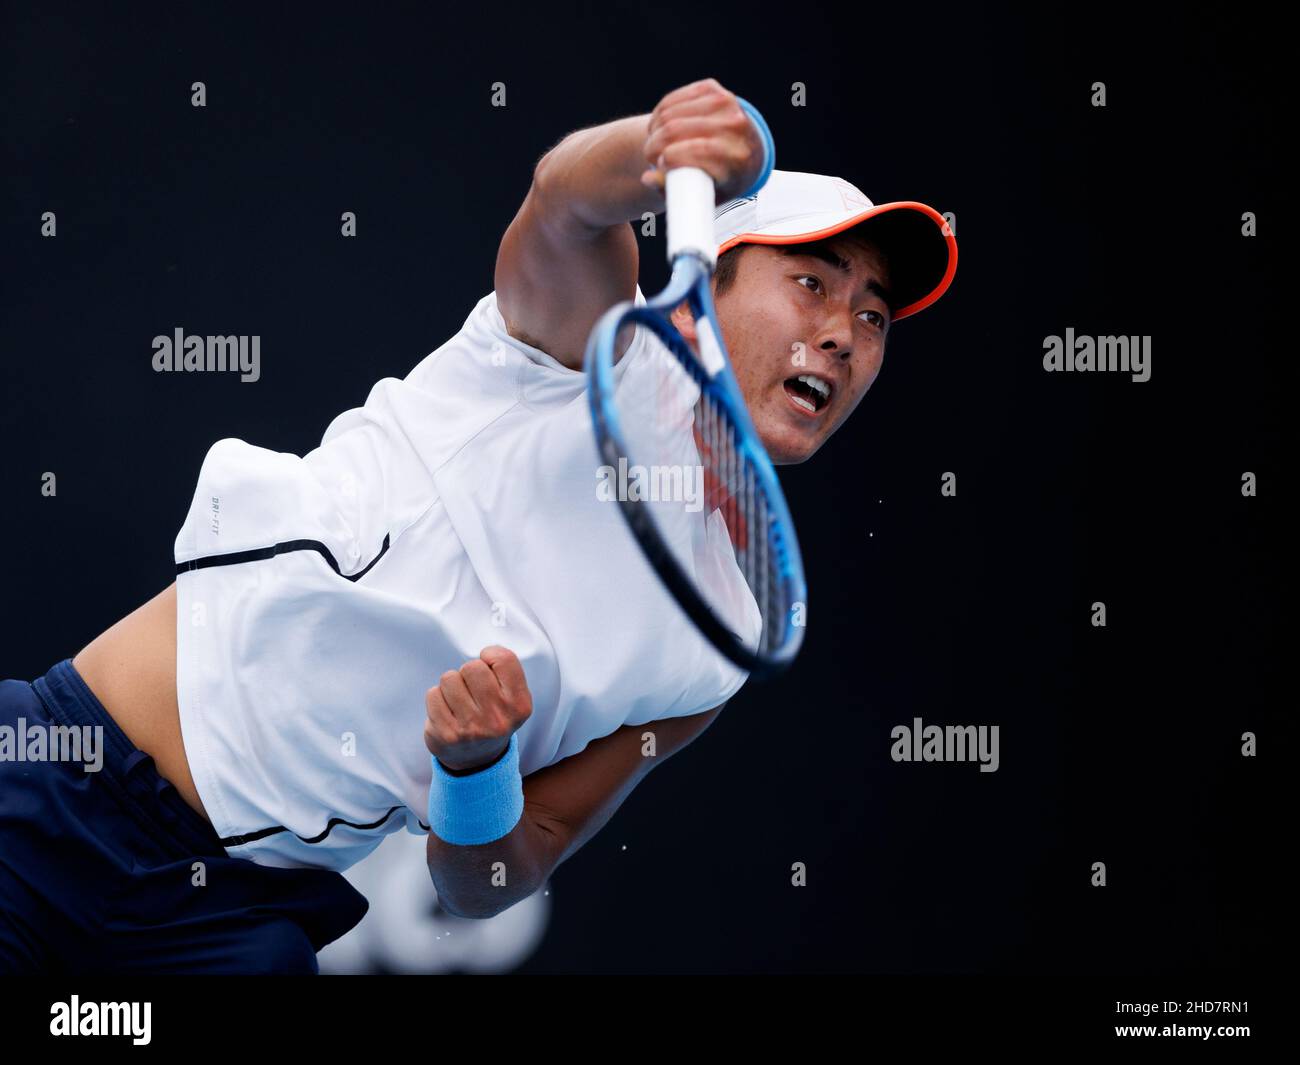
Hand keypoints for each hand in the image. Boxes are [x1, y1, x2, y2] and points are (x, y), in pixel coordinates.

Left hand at [423, 646, 533, 773]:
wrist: (478, 760)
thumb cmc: (493, 718)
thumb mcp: (514, 697)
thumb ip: (506, 671)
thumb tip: (487, 652)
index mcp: (519, 705)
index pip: (504, 659)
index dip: (491, 655)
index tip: (488, 664)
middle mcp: (498, 718)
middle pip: (472, 667)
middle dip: (469, 672)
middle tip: (472, 688)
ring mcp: (471, 728)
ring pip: (449, 678)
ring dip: (451, 685)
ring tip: (459, 700)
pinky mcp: (447, 734)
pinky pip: (433, 694)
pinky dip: (437, 699)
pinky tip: (447, 711)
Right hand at [640, 78, 764, 202]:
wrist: (745, 150)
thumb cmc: (719, 179)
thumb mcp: (702, 195)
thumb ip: (673, 191)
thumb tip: (648, 178)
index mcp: (738, 158)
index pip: (698, 150)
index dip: (670, 158)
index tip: (660, 165)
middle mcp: (736, 127)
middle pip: (677, 129)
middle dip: (655, 144)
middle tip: (650, 156)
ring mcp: (725, 104)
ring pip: (670, 114)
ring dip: (654, 130)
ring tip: (655, 143)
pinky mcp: (712, 88)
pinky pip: (672, 100)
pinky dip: (659, 114)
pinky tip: (661, 127)